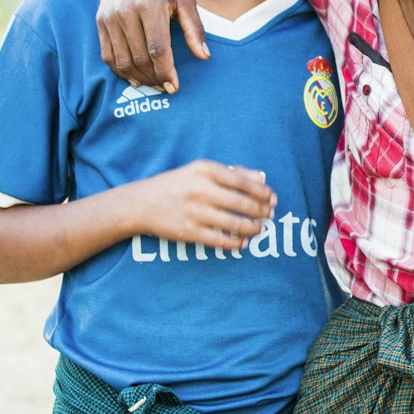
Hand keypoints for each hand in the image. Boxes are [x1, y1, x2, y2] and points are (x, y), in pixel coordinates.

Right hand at [98, 0, 207, 91]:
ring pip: (121, 61)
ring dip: (138, 78)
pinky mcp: (100, 20)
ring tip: (153, 83)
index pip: (157, 50)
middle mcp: (125, 12)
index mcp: (149, 5)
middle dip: (154, 79)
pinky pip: (107, 54)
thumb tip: (204, 57)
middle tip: (166, 88)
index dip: (166, 72)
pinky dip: (119, 70)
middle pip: (139, 59)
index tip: (175, 86)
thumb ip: (194, 28)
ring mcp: (109, 16)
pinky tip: (134, 75)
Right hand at [132, 161, 274, 248]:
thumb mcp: (201, 171)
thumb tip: (262, 178)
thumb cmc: (176, 184)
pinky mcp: (189, 231)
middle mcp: (200, 190)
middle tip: (271, 214)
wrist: (141, 203)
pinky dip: (236, 243)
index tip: (272, 198)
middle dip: (262, 211)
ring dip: (253, 228)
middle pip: (243, 203)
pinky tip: (243, 243)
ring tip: (261, 228)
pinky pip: (220, 240)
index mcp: (205, 170)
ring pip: (235, 223)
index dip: (262, 192)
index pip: (243, 181)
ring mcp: (195, 212)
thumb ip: (232, 172)